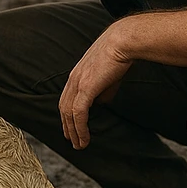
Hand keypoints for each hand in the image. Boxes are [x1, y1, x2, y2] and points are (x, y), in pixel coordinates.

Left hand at [59, 25, 132, 149]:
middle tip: (72, 141)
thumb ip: (101, 91)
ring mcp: (77, 83)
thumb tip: (99, 104)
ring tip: (79, 145)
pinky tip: (84, 139)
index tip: (71, 128)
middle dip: (67, 126)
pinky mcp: (85, 88)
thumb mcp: (108, 78)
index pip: (66, 99)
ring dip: (73, 132)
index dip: (67, 115)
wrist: (122, 42)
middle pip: (64, 108)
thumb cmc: (119, 57)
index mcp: (76, 75)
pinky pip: (78, 113)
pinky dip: (80, 128)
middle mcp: (73, 79)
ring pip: (69, 113)